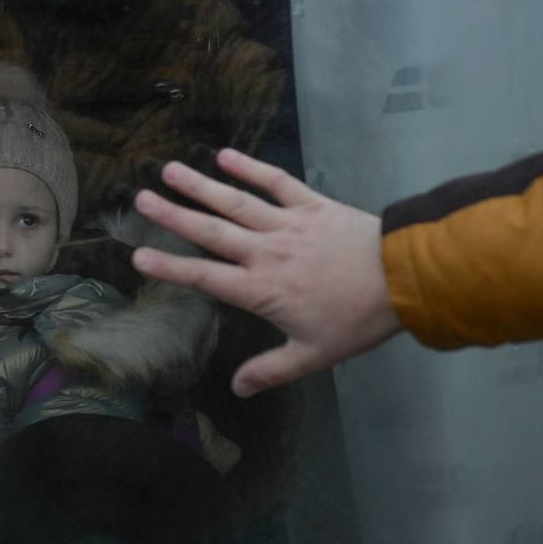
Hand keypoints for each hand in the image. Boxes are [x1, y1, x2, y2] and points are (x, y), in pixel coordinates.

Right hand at [130, 148, 402, 395]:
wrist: (405, 278)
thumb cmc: (357, 320)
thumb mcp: (313, 354)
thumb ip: (272, 369)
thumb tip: (236, 388)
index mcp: (261, 289)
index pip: (205, 278)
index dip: (170, 268)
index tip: (137, 257)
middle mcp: (265, 251)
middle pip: (211, 232)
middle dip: (173, 216)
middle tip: (140, 198)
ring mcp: (287, 223)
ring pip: (236, 202)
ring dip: (201, 185)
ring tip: (170, 169)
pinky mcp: (311, 204)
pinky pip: (276, 182)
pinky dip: (251, 167)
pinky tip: (226, 155)